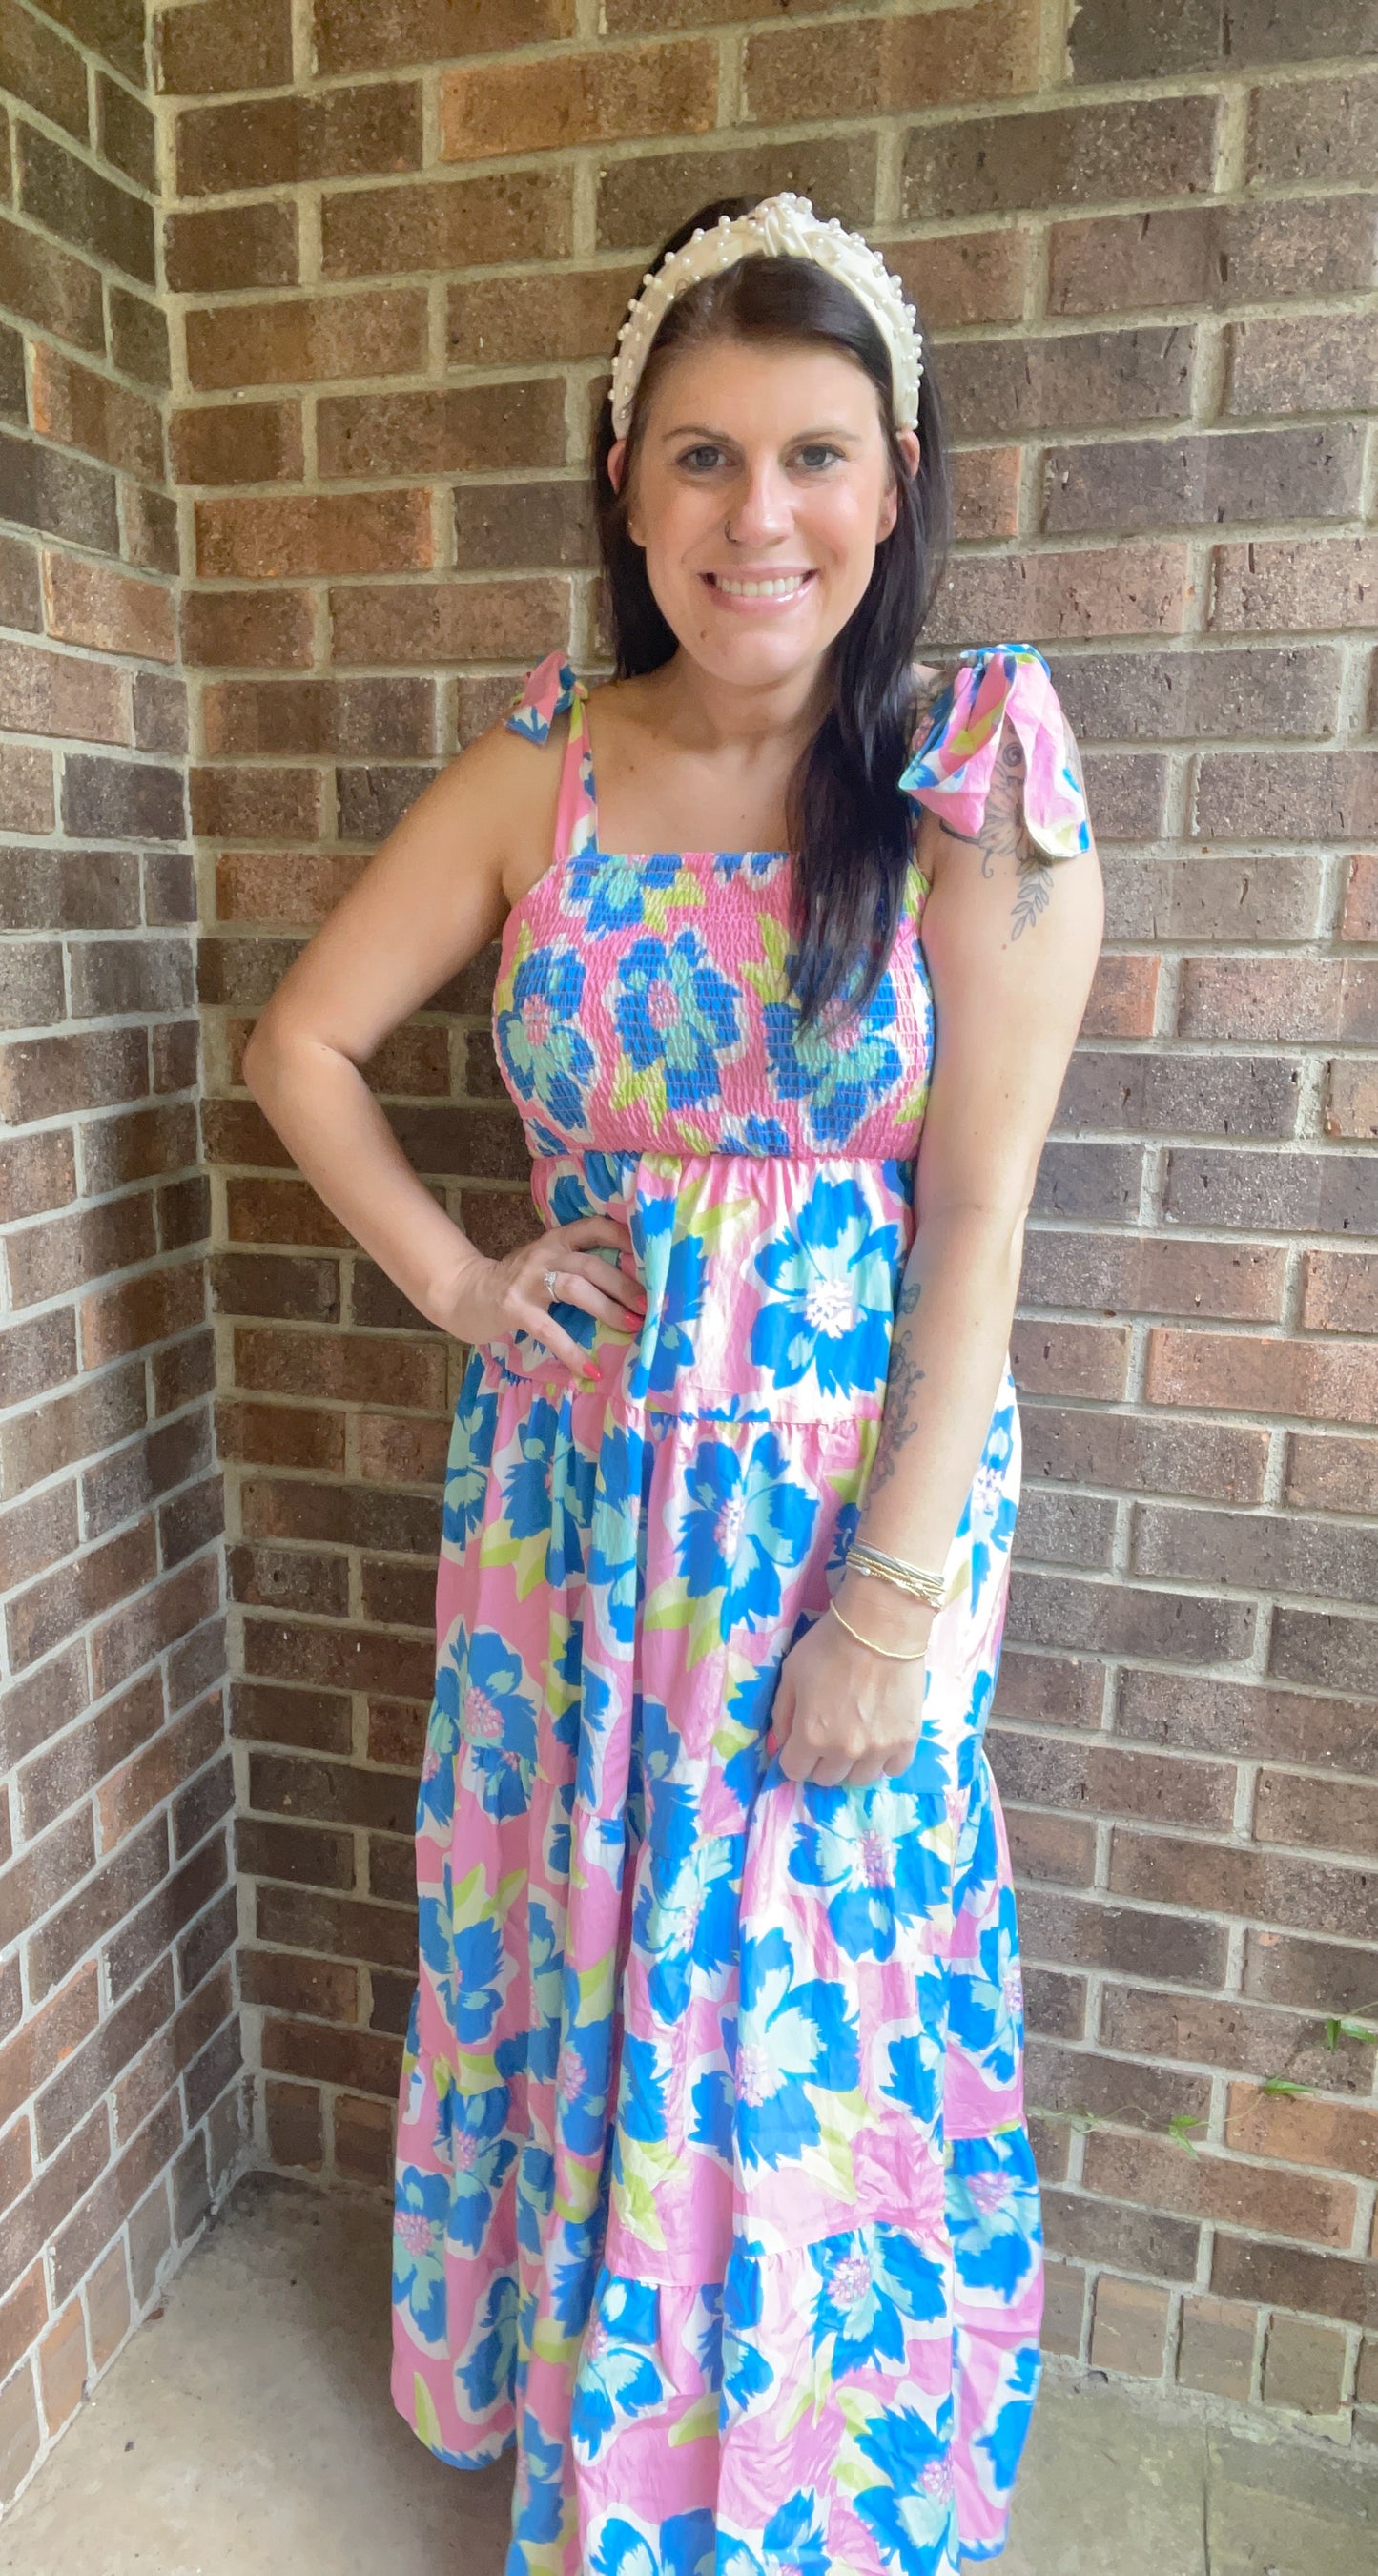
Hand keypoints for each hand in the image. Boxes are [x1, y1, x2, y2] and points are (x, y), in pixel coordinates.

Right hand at [436, 1217, 645, 1373]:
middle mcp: (544, 1254)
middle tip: (650, 1305)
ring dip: (607, 1307)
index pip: (594, 1228)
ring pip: (575, 1287)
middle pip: (592, 1263)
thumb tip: (631, 1287)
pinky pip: (548, 1330)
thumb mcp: (546, 1264)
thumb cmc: (516, 1283)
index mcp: (556, 1241)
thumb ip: (578, 1266)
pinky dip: (571, 1352)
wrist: (465, 1292)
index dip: (624, 1237)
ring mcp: (528, 1280)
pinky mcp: (514, 1308)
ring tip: (631, 1326)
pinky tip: (589, 1370)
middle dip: (625, 1285)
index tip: (654, 1254)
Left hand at [770, 1593, 930, 1789]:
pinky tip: (880, 1739)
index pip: (795, 1771)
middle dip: (821, 1760)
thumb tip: (782, 1742)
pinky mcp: (907, 1740)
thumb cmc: (829, 1645)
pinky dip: (885, 1760)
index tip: (801, 1741)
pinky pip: (894, 1769)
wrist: (881, 1626)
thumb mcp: (791, 1673)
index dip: (794, 1756)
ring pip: (860, 1779)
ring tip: (856, 1738)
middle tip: (829, 1734)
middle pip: (827, 1778)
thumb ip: (782, 1713)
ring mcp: (879, 1749)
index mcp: (811, 1736)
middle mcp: (845, 1751)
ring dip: (853, 1764)